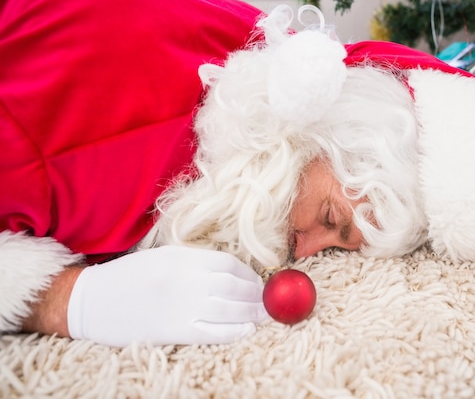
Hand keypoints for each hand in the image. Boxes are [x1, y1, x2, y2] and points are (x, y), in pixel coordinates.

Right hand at [67, 245, 267, 346]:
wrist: (92, 302)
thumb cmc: (129, 277)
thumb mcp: (163, 256)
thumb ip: (195, 261)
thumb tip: (232, 272)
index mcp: (182, 257)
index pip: (229, 264)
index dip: (249, 274)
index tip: (257, 282)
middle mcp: (186, 280)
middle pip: (235, 287)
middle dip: (255, 295)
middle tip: (267, 301)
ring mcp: (181, 307)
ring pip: (229, 310)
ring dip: (251, 313)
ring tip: (263, 315)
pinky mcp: (174, 331)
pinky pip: (214, 332)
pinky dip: (234, 331)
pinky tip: (246, 330)